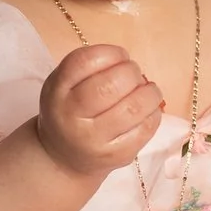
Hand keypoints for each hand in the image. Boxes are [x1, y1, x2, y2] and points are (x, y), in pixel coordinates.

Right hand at [36, 43, 162, 177]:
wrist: (62, 158)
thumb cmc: (69, 111)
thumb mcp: (63, 85)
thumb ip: (88, 68)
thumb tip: (128, 63)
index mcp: (57, 91)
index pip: (85, 61)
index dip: (111, 53)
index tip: (121, 56)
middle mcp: (71, 116)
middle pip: (111, 85)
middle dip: (132, 72)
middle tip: (134, 75)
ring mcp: (94, 140)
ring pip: (134, 107)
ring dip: (150, 93)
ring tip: (148, 91)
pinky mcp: (116, 156)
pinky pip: (145, 129)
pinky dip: (153, 113)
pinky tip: (148, 110)